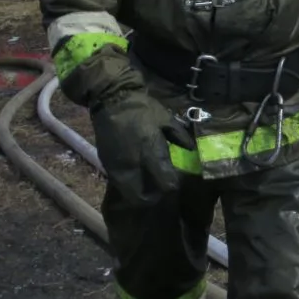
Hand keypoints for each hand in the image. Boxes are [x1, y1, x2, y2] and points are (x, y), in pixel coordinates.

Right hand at [90, 88, 182, 205]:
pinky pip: (119, 184)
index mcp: (151, 151)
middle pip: (142, 197)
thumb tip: (191, 150)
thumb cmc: (143, 109)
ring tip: (149, 186)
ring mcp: (117, 166)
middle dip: (154, 198)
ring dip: (139, 195)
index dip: (172, 186)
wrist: (113, 100)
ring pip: (128, 194)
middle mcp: (133, 164)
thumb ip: (180, 137)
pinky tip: (137, 177)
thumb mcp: (166, 119)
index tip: (176, 182)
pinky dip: (129, 186)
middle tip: (161, 190)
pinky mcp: (106, 165)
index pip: (165, 182)